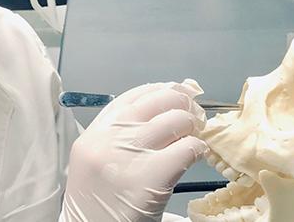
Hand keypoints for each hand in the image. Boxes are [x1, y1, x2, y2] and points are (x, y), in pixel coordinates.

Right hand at [61, 79, 207, 221]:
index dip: (160, 90)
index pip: (133, 96)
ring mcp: (130, 155)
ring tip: (194, 137)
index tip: (176, 92)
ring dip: (193, 126)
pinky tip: (196, 155)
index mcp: (95, 133)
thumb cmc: (99, 203)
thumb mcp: (96, 161)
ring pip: (176, 120)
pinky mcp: (153, 176)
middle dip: (182, 103)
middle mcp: (110, 138)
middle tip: (193, 115)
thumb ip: (119, 135)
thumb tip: (163, 109)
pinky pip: (188, 148)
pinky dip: (198, 149)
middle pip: (157, 101)